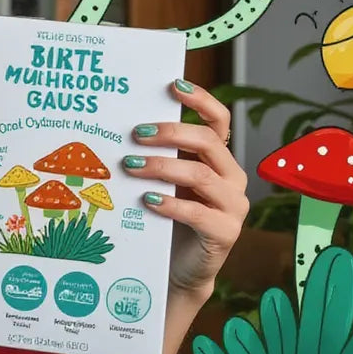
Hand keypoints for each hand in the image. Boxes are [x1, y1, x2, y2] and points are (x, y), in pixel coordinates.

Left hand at [124, 78, 248, 296]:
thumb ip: (154, 157)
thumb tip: (119, 128)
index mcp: (217, 159)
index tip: (173, 85)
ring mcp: (233, 206)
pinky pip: (199, 214)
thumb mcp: (161, 182)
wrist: (177, 268)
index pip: (219, 120)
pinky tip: (146, 200)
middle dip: (170, 134)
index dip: (200, 100)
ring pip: (201, 175)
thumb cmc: (164, 217)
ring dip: (162, 168)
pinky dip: (170, 204)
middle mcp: (231, 178)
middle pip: (208, 142)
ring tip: (130, 167)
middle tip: (135, 135)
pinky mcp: (225, 234)